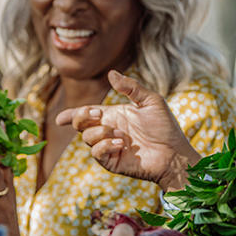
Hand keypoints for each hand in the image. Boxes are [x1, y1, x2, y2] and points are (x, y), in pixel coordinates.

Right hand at [55, 70, 199, 190]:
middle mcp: (107, 131)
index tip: (61, 118)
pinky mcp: (112, 162)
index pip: (86, 114)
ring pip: (87, 139)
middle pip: (80, 125)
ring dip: (100, 133)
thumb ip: (131, 87)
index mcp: (113, 116)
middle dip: (82, 117)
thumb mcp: (151, 101)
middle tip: (99, 115)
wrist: (174, 153)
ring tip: (122, 135)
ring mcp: (108, 148)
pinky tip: (120, 144)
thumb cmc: (165, 128)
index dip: (71, 115)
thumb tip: (111, 74)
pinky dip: (104, 146)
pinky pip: (97, 154)